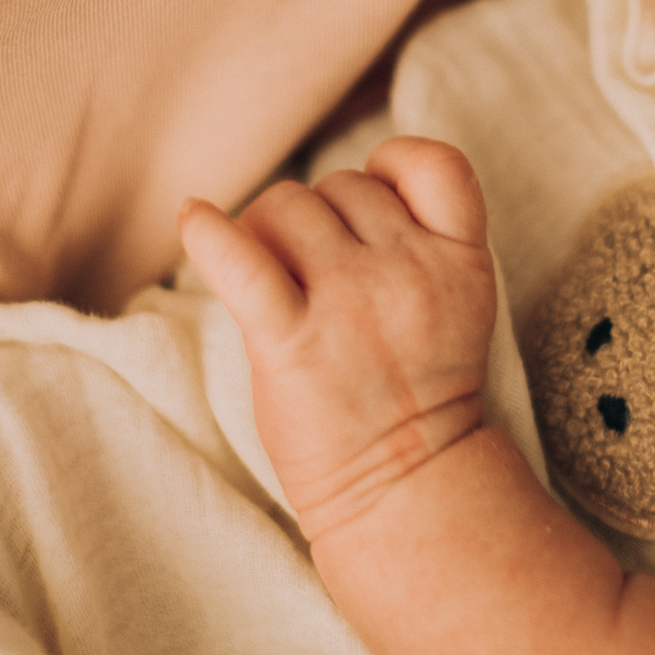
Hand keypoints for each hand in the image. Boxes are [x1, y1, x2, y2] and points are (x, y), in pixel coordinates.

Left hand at [178, 136, 496, 540]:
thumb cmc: (415, 395)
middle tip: (314, 284)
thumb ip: (416, 240)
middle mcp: (410, 271)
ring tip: (274, 289)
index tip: (370, 211)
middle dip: (317, 223)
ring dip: (267, 235)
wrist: (407, 492)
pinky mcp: (292, 343)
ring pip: (286, 206)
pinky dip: (208, 234)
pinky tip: (193, 217)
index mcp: (460, 261)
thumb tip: (333, 188)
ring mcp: (352, 304)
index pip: (430, 162)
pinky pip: (241, 261)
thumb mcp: (456, 304)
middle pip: (338, 186)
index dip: (390, 172)